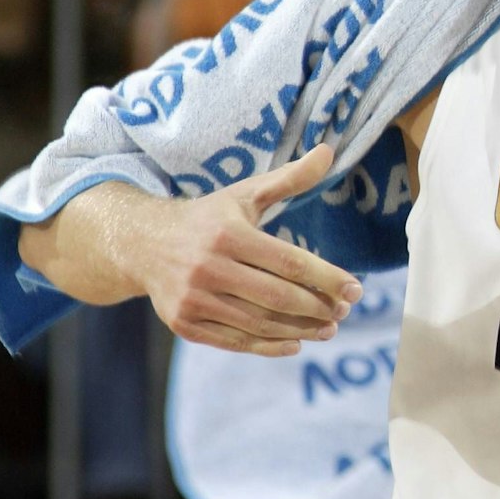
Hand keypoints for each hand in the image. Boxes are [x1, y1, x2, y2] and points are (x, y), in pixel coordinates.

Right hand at [138, 144, 360, 355]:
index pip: (289, 262)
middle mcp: (208, 267)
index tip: (357, 289)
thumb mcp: (245, 194)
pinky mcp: (184, 322)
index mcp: (227, 234)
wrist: (142, 243)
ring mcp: (193, 298)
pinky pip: (234, 341)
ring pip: (258, 322)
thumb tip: (328, 152)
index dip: (327, 278)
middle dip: (317, 307)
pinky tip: (296, 342)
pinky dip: (268, 346)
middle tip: (345, 311)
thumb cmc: (208, 218)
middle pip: (276, 296)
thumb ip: (289, 178)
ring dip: (300, 330)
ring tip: (329, 328)